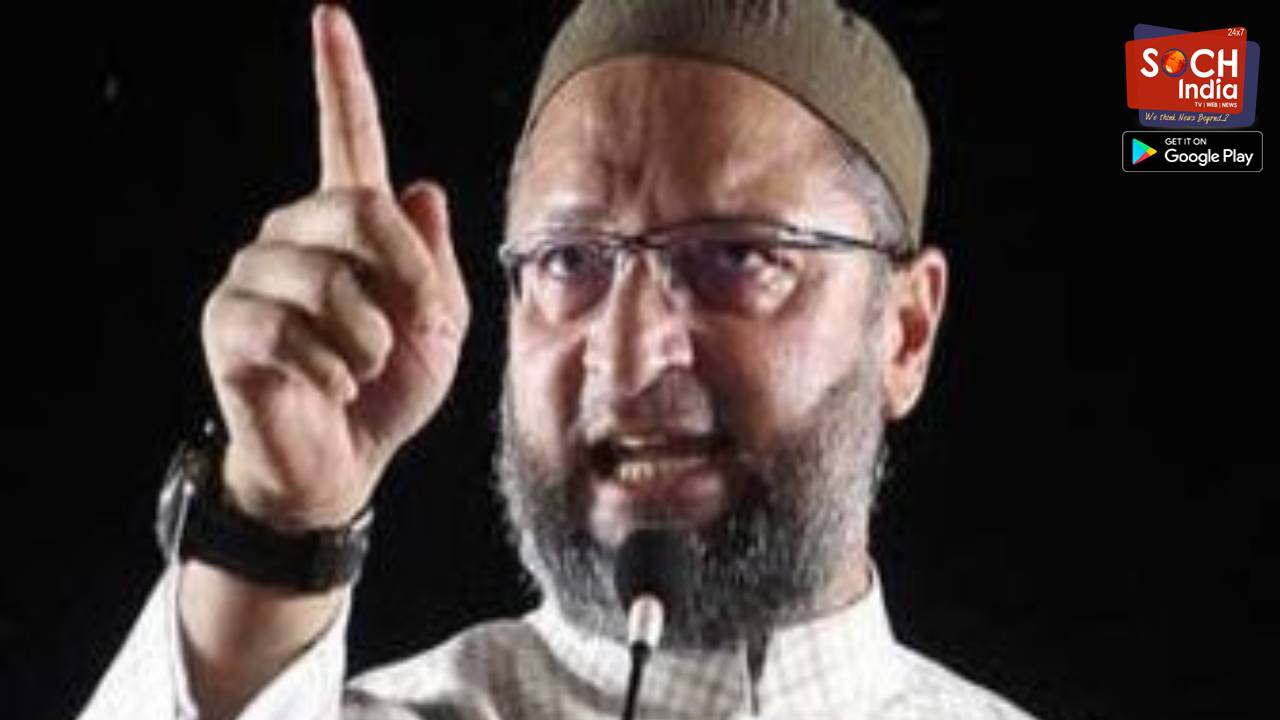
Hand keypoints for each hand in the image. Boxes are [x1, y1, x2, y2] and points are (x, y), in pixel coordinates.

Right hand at [201, 5, 468, 529]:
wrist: (344, 462)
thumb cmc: (390, 389)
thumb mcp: (440, 327)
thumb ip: (433, 261)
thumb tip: (423, 187)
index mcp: (350, 227)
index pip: (345, 136)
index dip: (341, 77)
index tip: (330, 16)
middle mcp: (294, 234)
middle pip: (356, 208)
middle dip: (406, 276)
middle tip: (414, 330)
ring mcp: (254, 275)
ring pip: (326, 279)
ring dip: (367, 339)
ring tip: (363, 369)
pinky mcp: (227, 323)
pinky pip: (289, 331)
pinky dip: (330, 370)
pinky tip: (328, 387)